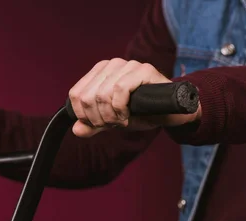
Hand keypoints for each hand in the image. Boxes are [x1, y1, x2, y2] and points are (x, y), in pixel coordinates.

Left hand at [68, 58, 200, 136]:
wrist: (170, 114)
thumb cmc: (142, 113)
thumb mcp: (112, 121)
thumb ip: (93, 125)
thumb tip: (76, 130)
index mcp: (100, 72)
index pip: (76, 94)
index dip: (84, 116)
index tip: (100, 124)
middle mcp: (112, 65)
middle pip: (87, 97)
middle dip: (98, 118)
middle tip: (114, 124)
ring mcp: (128, 65)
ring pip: (102, 94)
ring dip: (110, 116)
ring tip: (122, 121)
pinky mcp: (144, 70)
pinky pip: (120, 89)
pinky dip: (120, 108)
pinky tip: (128, 115)